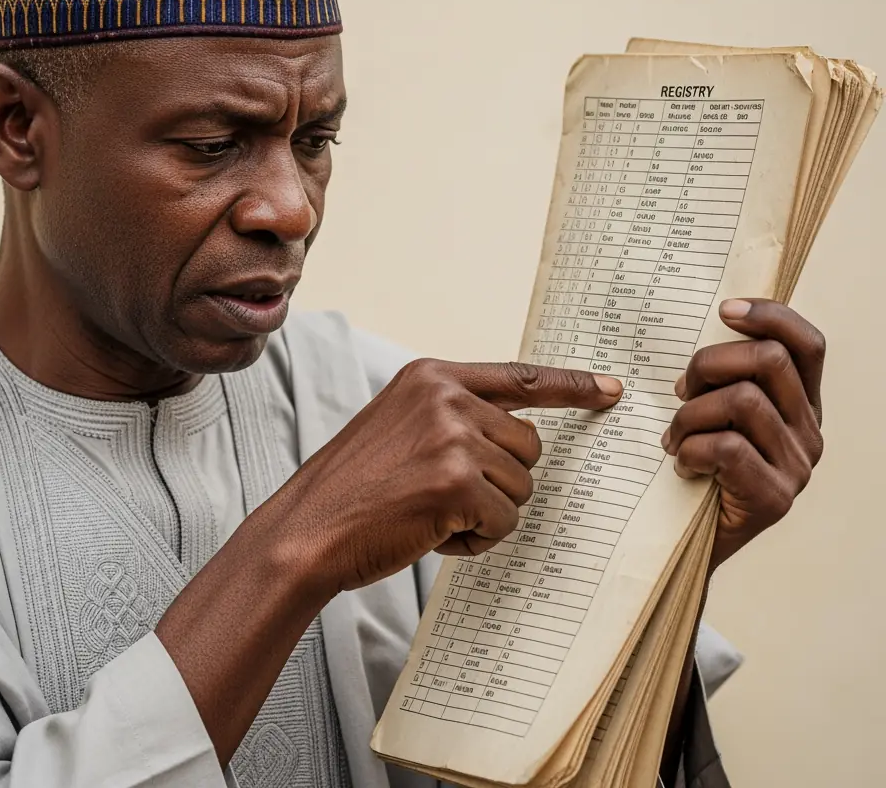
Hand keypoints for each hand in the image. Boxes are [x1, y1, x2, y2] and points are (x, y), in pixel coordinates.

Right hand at [282, 360, 622, 593]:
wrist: (307, 529)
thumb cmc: (353, 488)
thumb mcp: (400, 426)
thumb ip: (454, 417)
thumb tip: (518, 438)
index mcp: (432, 377)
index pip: (520, 377)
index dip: (572, 387)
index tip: (610, 391)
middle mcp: (446, 396)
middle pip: (528, 447)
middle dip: (501, 482)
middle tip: (447, 498)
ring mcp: (453, 436)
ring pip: (520, 487)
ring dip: (485, 513)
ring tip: (430, 515)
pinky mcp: (457, 481)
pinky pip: (504, 521)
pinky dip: (475, 540)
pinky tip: (432, 534)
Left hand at [662, 298, 824, 569]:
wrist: (688, 543)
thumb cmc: (696, 467)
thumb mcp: (713, 412)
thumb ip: (724, 377)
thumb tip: (709, 328)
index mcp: (799, 405)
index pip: (806, 344)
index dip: (770, 315)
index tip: (724, 310)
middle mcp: (809, 432)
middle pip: (769, 361)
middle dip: (710, 363)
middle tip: (679, 392)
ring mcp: (797, 467)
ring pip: (742, 401)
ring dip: (690, 415)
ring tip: (673, 438)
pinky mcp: (775, 498)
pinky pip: (727, 448)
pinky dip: (691, 449)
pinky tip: (680, 465)